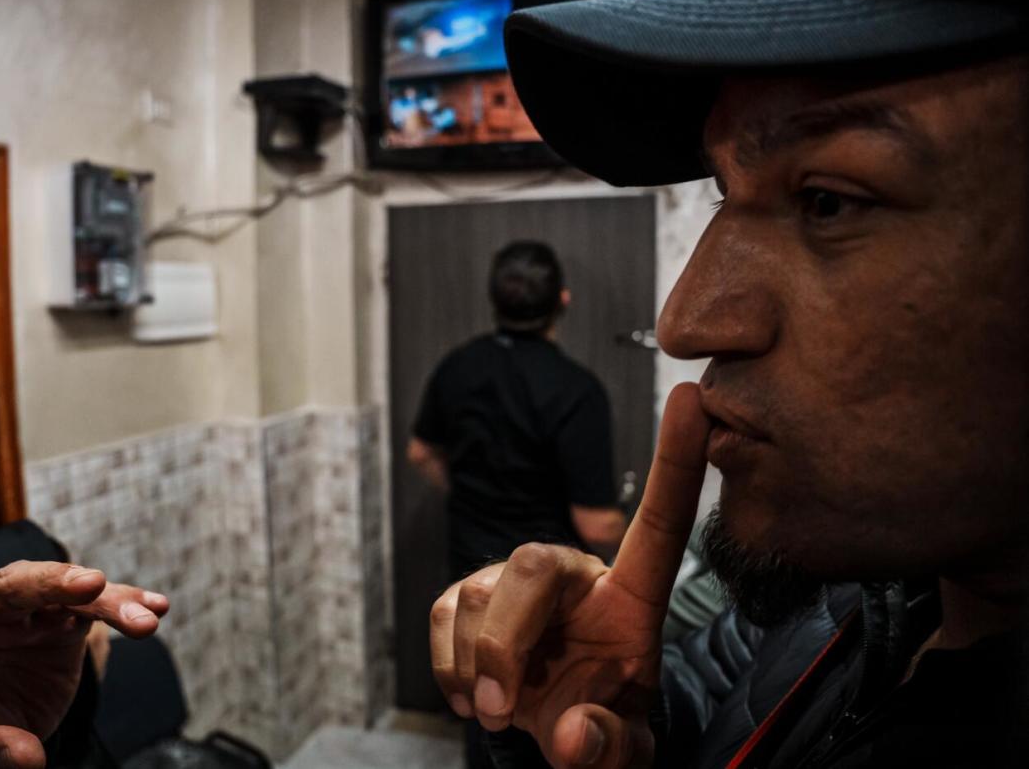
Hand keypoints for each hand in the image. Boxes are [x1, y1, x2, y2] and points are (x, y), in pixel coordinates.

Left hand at [0, 452, 169, 767]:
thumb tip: (22, 756)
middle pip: (14, 583)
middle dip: (54, 581)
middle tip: (91, 588)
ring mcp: (27, 617)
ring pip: (67, 592)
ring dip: (108, 602)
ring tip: (144, 621)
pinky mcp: (64, 626)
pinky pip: (99, 609)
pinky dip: (128, 607)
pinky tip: (156, 610)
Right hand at [430, 383, 709, 767]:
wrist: (549, 729)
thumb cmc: (598, 720)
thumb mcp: (622, 747)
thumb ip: (609, 745)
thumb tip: (571, 734)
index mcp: (631, 595)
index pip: (659, 522)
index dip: (675, 461)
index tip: (692, 400)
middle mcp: (571, 573)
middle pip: (534, 563)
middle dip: (507, 641)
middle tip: (503, 707)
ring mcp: (514, 580)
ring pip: (477, 595)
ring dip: (476, 666)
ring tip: (499, 710)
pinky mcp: (468, 596)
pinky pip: (443, 614)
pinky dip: (448, 667)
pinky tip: (472, 694)